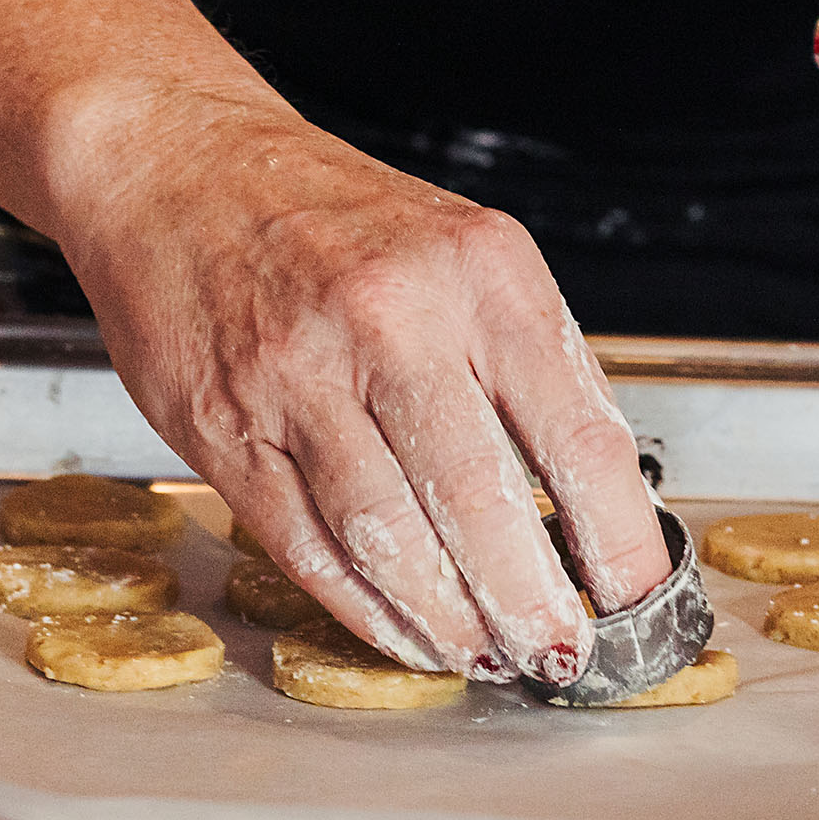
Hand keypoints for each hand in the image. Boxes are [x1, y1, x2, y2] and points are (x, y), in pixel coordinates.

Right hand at [52, 85, 672, 682]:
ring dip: (449, 620)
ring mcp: (299, 375)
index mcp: (479, 272)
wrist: (178, 163)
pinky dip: (365, 608)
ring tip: (485, 654)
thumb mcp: (464, 252)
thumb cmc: (334, 220)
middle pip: (481, 501)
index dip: (617, 540)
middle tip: (561, 656)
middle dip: (532, 603)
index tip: (640, 600)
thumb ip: (527, 365)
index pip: (576, 433)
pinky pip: (307, 545)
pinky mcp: (224, 426)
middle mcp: (391, 318)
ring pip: (390, 537)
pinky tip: (406, 631)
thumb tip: (594, 505)